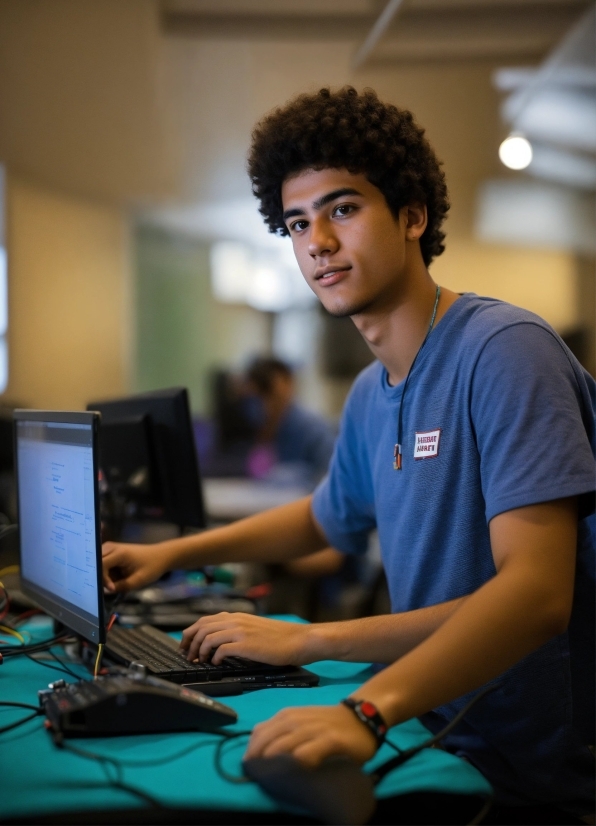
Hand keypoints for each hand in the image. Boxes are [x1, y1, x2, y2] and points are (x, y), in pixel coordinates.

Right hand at [102, 541, 170, 592]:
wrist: (161, 556)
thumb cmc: (152, 567)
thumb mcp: (138, 580)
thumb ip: (121, 586)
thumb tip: (107, 590)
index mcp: (119, 553)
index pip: (100, 565)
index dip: (103, 579)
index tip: (112, 588)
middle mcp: (112, 547)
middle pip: (95, 562)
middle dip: (98, 575)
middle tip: (106, 586)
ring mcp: (111, 547)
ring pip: (97, 561)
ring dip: (101, 573)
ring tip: (111, 582)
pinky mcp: (112, 550)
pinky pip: (102, 561)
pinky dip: (105, 570)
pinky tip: (113, 577)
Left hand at [179, 613, 310, 664]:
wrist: (298, 639)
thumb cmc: (279, 637)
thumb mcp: (254, 627)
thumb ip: (236, 629)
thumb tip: (218, 641)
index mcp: (236, 616)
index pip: (204, 620)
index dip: (190, 633)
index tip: (185, 646)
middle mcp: (235, 620)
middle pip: (201, 627)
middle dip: (189, 642)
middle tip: (187, 656)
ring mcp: (240, 631)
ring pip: (208, 637)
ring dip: (199, 651)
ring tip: (199, 661)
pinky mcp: (246, 644)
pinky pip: (221, 649)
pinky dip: (214, 657)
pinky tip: (216, 664)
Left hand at [244, 704, 377, 767]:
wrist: (361, 717)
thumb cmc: (328, 723)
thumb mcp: (300, 722)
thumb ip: (282, 731)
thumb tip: (257, 747)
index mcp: (288, 716)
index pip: (260, 731)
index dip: (250, 748)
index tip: (246, 765)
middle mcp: (297, 720)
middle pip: (268, 738)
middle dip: (256, 755)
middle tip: (251, 772)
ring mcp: (314, 729)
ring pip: (285, 743)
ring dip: (272, 757)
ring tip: (265, 771)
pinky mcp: (330, 740)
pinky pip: (310, 751)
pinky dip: (300, 759)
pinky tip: (295, 769)